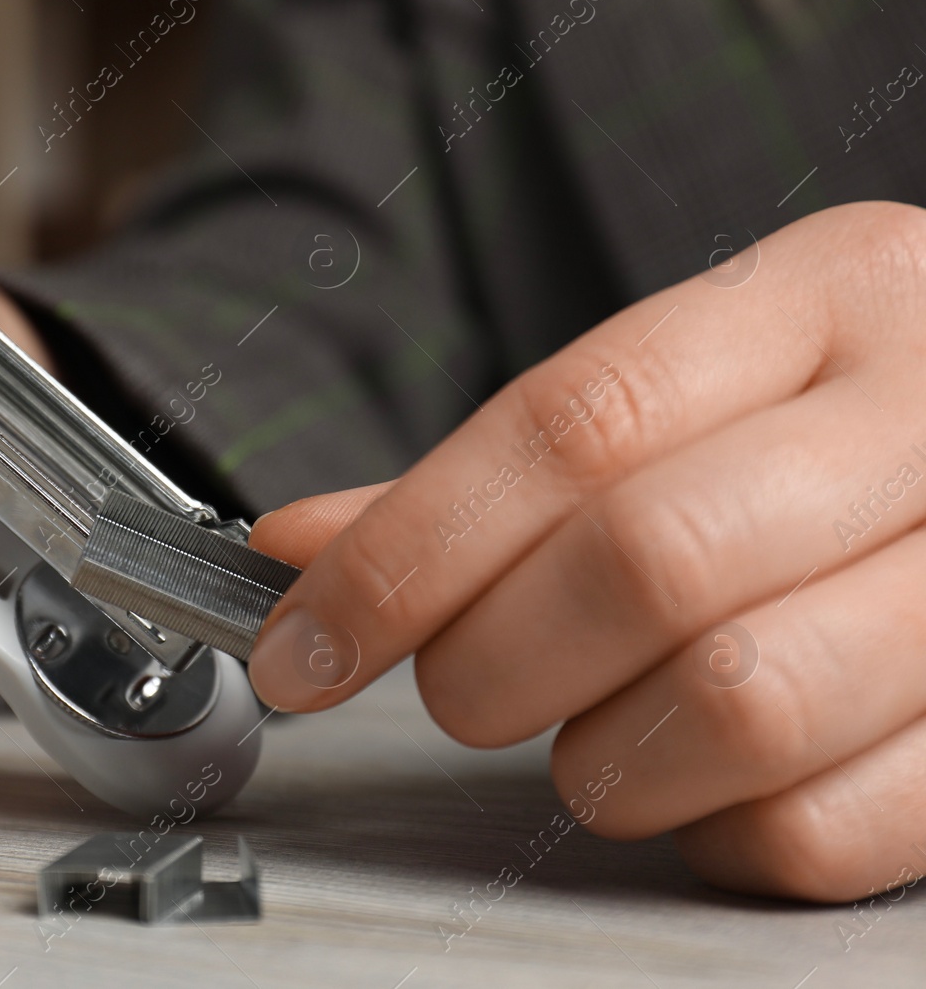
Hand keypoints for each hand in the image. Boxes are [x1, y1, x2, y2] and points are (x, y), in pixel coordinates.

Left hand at [249, 202, 925, 901]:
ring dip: (605, 759)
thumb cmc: (831, 433)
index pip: (568, 428)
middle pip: (645, 562)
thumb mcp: (693, 397)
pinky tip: (704, 783)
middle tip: (465, 684)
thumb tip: (300, 547)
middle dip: (492, 662)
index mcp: (823, 298)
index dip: (404, 553)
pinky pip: (819, 828)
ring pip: (736, 707)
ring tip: (599, 730)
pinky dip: (715, 833)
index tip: (301, 645)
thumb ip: (499, 476)